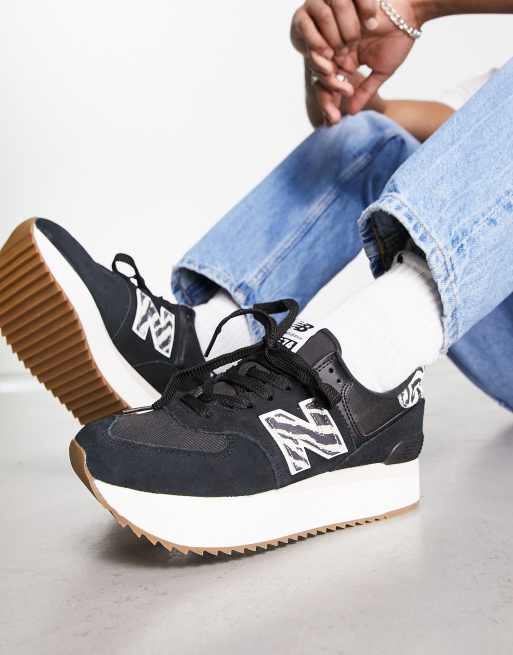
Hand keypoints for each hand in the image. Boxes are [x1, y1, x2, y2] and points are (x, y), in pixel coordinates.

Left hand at [293, 0, 420, 114]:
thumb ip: (365, 90)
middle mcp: (338, 49)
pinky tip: (332, 70)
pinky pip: (324, 41)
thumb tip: (351, 113)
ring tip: (333, 93)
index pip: (333, 85)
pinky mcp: (337, 21)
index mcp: (346, 62)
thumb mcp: (382, 71)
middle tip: (331, 116)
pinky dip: (326, 57)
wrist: (410, 12)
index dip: (331, 103)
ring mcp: (336, 35)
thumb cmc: (399, 39)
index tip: (333, 122)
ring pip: (321, 61)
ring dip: (326, 79)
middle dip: (326, 98)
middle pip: (323, 77)